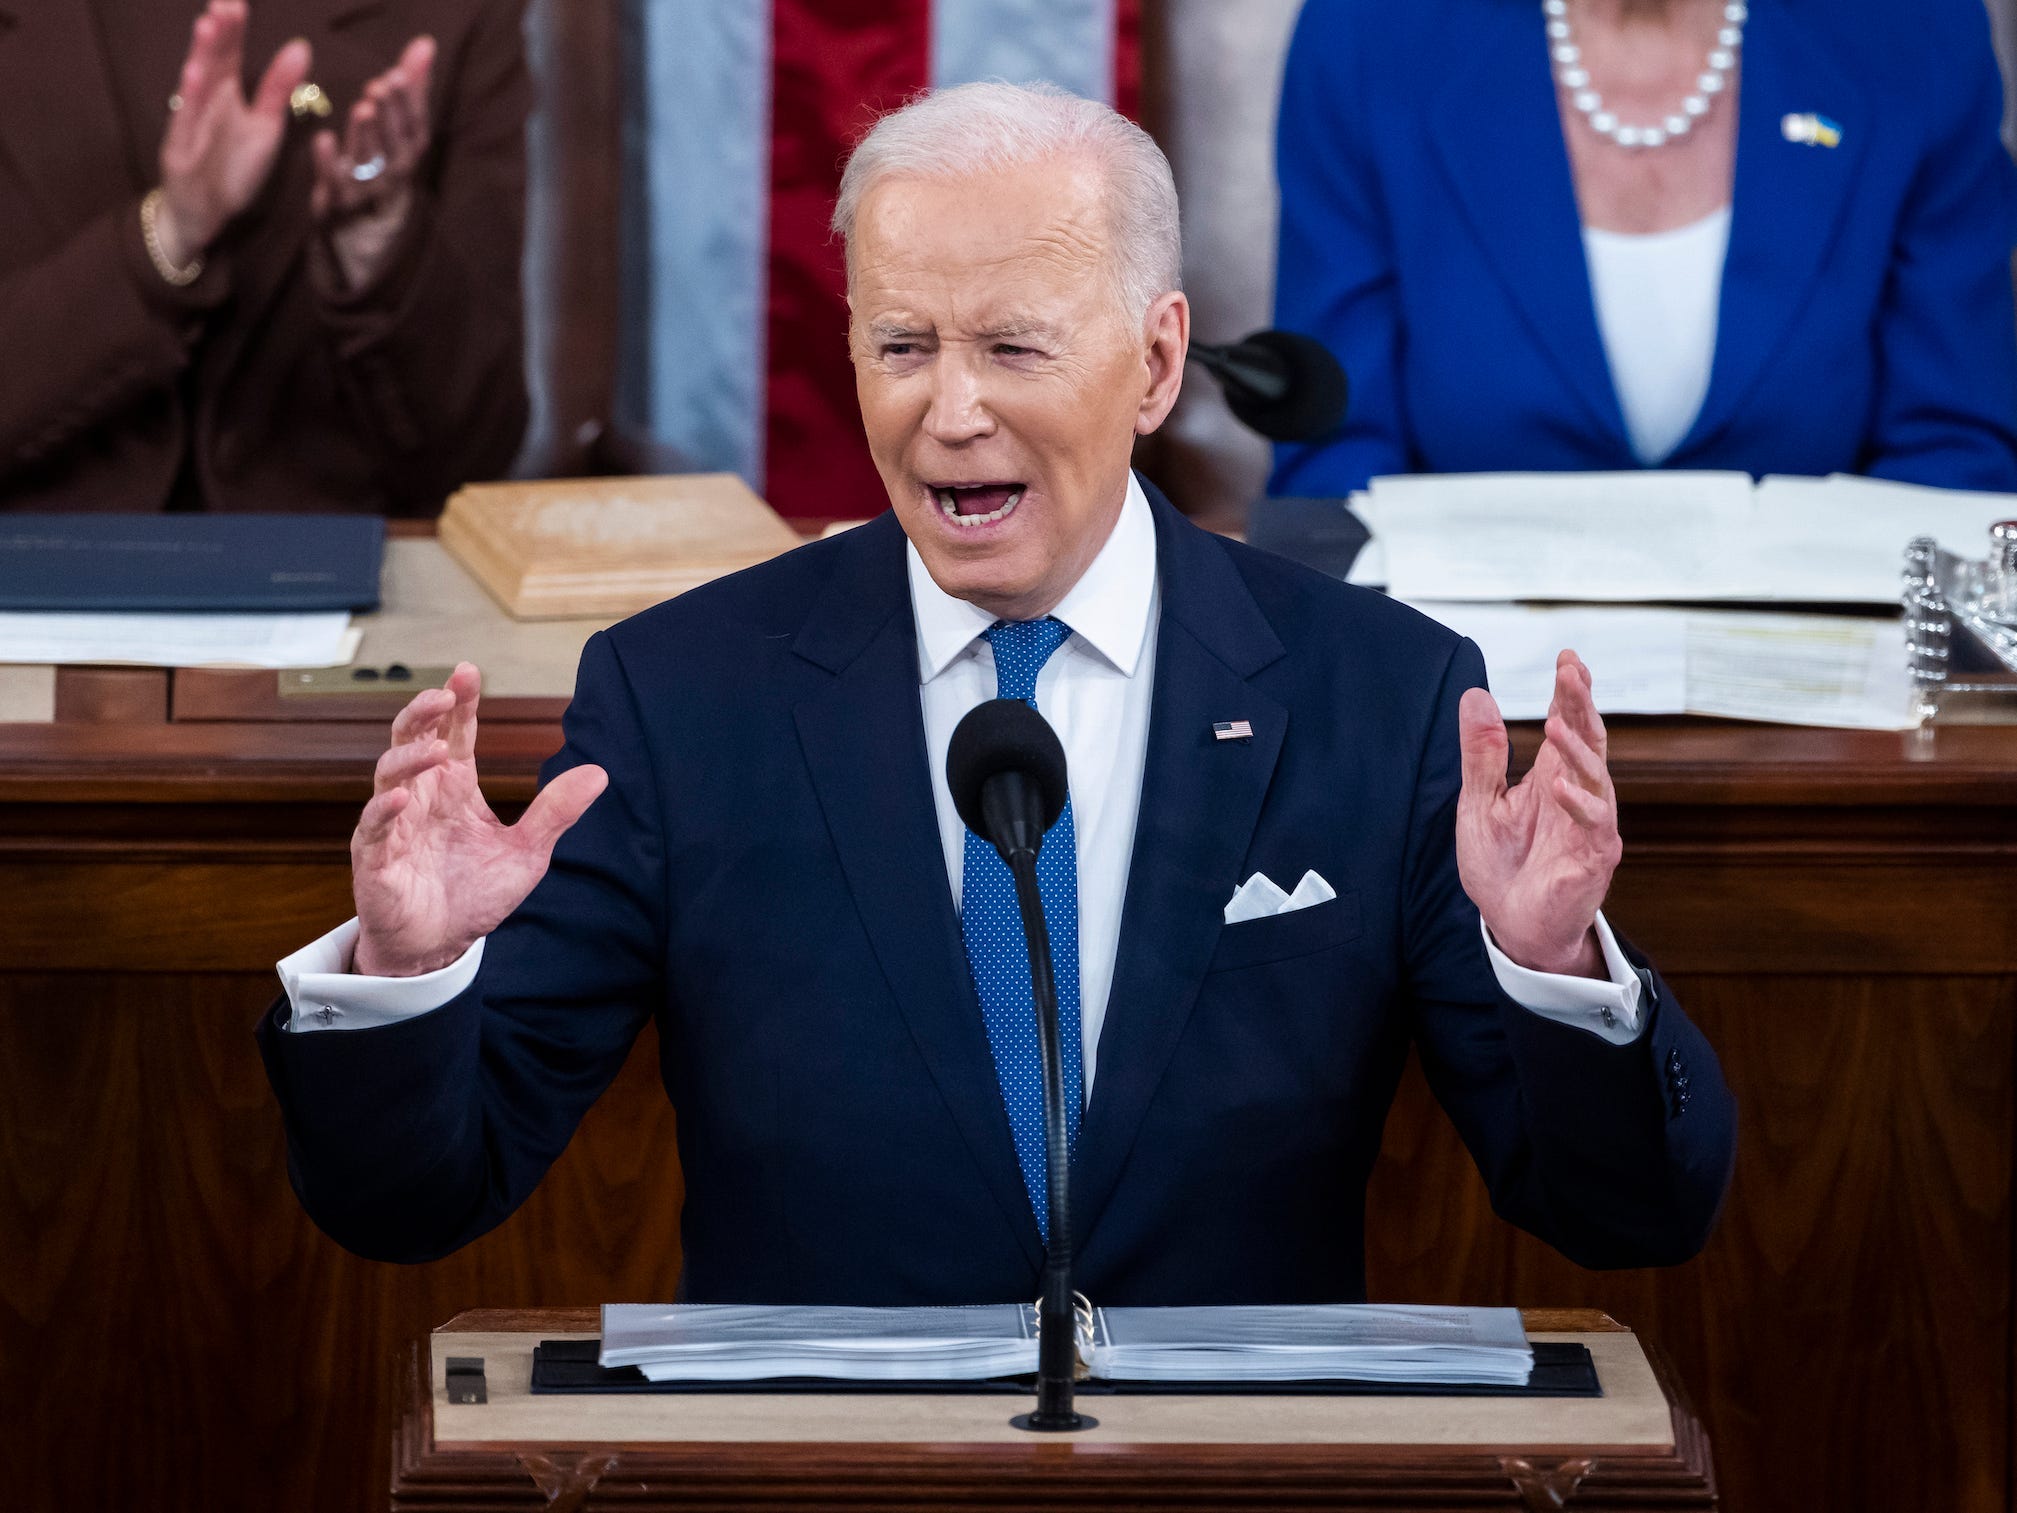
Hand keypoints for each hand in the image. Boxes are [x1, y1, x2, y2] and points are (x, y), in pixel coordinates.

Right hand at [154, 2, 312, 266]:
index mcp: (227, 92)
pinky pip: (186, 120)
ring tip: (210, 24)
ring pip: (197, 83)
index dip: (237, 25)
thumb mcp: (266, 126)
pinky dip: (190, 98)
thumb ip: (279, 87)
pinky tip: (194, 74)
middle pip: (214, 60)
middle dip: (220, 29)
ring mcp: (191, 122)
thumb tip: (301, 46)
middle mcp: (207, 101)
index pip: (232, 52)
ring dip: (202, 54)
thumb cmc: (232, 165)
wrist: (204, 211)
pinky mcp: (181, 148)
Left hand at [311, 35, 436, 289]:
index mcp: (409, 150)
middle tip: (379, 87)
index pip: (414, 125)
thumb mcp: (399, 125)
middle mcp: (394, 171)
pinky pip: (336, 182)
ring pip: (371, 162)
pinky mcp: (340, 201)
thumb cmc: (380, 160)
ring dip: (367, 136)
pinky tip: (324, 139)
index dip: (409, 102)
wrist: (364, 222)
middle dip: (389, 116)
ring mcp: (368, 188)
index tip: (398, 74)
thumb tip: (425, 44)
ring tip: (362, 109)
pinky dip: (329, 162)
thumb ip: (412, 85)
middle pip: (395, 143)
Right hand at [352, 663, 607, 977]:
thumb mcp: (526, 852)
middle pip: (413, 739)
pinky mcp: (376, 858)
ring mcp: (395, 825)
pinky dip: (384, 810)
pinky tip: (403, 799)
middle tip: (443, 694)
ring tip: (436, 751)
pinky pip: (373, 827)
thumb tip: (599, 772)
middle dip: (424, 712)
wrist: (440, 946)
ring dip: (409, 757)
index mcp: (455, 789)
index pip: (455, 735)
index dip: (460, 704)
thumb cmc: (475, 895)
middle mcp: (422, 798)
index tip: (469, 672)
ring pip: (387, 774)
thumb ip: (555, 812)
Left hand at [1455, 651, 1621, 977]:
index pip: (1566, 725)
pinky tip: (1559, 786)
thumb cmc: (1502, 866)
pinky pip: (1594, 826)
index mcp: (1551, 777)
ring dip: (1578, 749)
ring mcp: (1589, 825)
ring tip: (1558, 721)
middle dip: (1581, 705)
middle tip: (1572, 670)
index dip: (1569, 693)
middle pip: (1587, 740)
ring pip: (1595, 777)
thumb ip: (1482, 753)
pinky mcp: (1593, 858)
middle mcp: (1576, 795)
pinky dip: (1578, 805)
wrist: (1513, 927)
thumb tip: (1476, 695)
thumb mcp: (1479, 802)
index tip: (1567, 658)